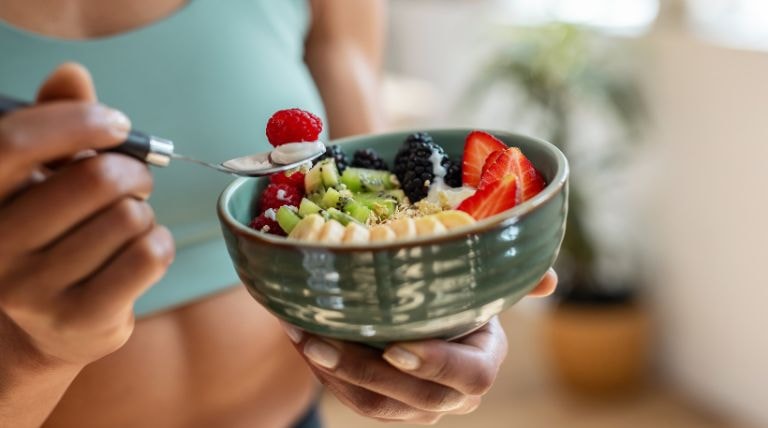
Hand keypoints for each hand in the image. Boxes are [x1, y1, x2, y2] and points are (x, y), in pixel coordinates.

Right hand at [0, 63, 174, 367]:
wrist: (51, 326)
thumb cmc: (52, 234)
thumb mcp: (43, 178)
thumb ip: (53, 121)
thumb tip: (71, 73)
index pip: (15, 143)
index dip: (76, 121)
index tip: (117, 124)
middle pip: (94, 179)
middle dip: (133, 171)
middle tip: (137, 180)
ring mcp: (32, 289)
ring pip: (130, 218)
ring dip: (144, 213)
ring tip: (129, 222)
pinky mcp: (79, 318)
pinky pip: (148, 256)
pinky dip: (161, 242)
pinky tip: (145, 248)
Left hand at [283, 269, 556, 423]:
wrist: (427, 324)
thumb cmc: (459, 299)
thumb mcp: (483, 287)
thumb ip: (513, 282)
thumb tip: (551, 280)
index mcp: (482, 363)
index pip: (470, 376)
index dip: (436, 365)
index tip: (399, 346)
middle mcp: (451, 395)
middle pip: (413, 397)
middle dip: (365, 370)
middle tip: (325, 339)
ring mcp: (415, 408)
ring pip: (373, 403)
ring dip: (333, 371)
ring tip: (303, 336)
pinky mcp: (383, 408)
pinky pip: (351, 398)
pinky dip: (324, 372)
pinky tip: (302, 339)